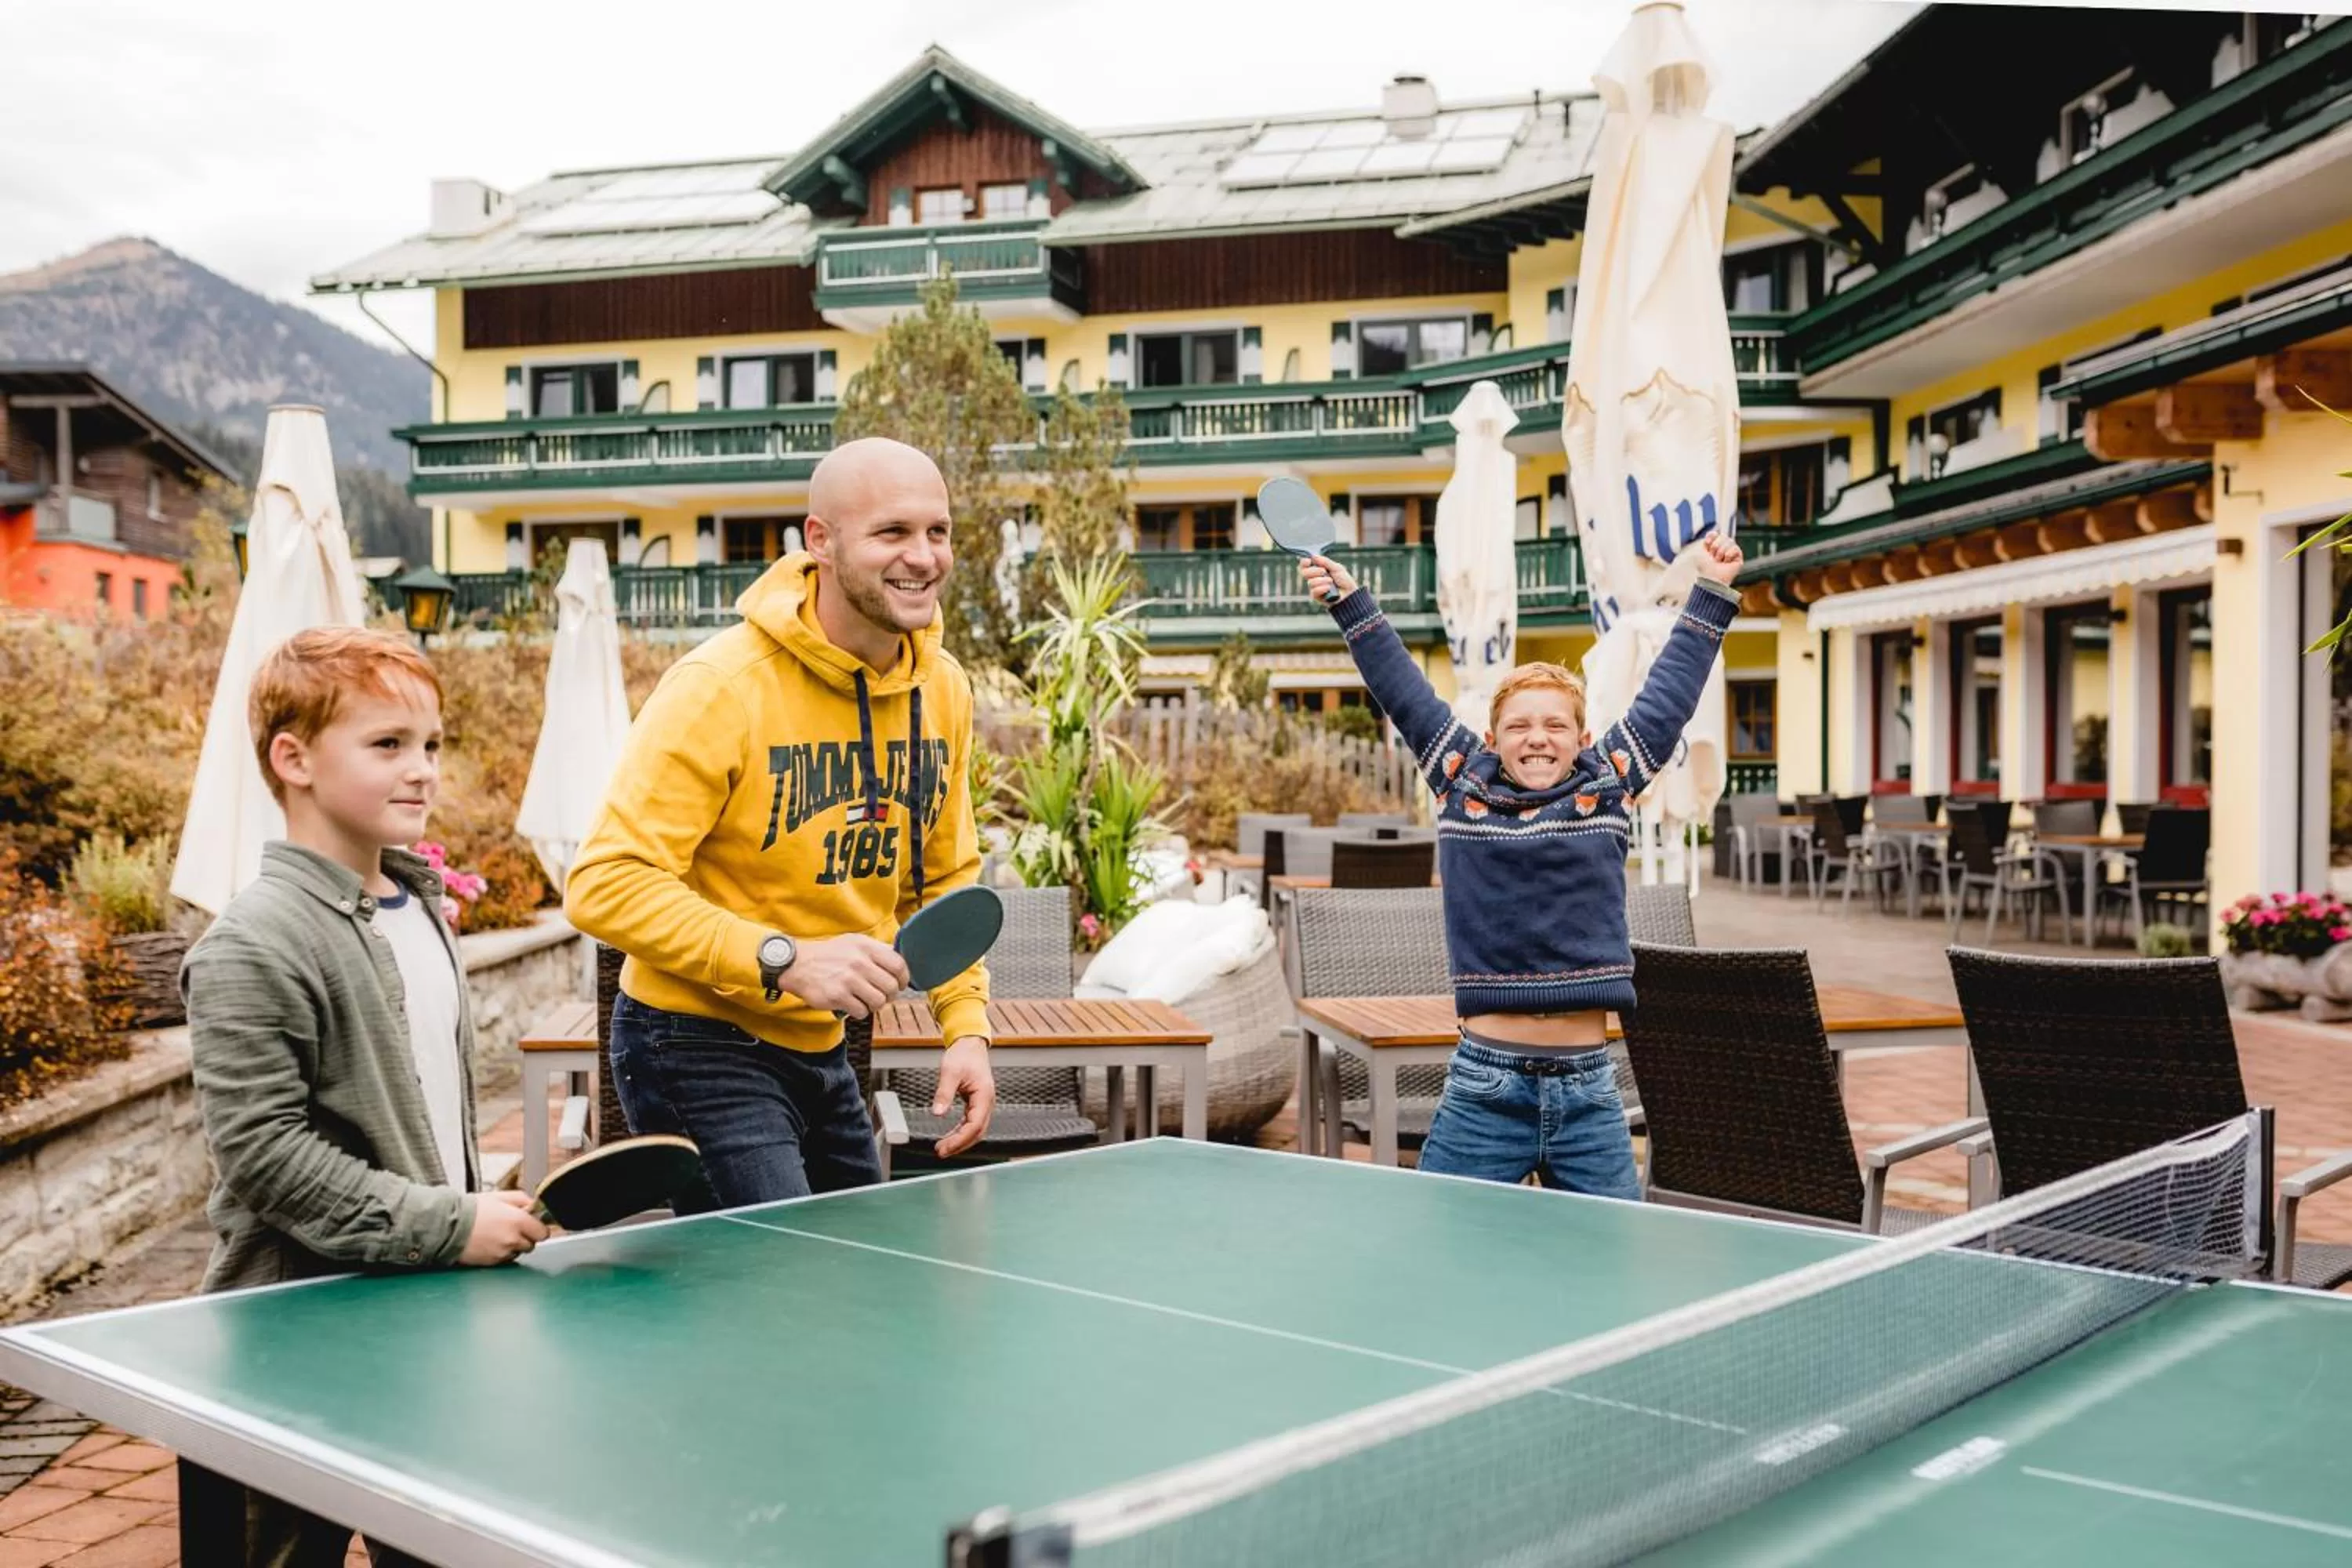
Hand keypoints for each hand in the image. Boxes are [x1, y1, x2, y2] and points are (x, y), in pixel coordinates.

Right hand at [458, 1190, 548, 1265]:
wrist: (449, 1226)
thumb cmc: (472, 1210)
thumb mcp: (499, 1196)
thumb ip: (522, 1199)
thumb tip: (534, 1205)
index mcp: (518, 1221)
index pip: (543, 1232)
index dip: (537, 1228)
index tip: (532, 1225)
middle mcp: (513, 1239)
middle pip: (532, 1244)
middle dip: (525, 1237)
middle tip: (512, 1228)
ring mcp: (503, 1253)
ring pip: (518, 1252)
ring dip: (513, 1246)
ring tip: (497, 1235)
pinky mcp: (493, 1262)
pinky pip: (505, 1259)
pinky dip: (501, 1253)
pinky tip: (490, 1243)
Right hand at [781, 934, 908, 1017]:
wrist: (797, 964)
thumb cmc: (828, 955)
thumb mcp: (853, 943)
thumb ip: (876, 951)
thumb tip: (900, 964)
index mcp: (866, 947)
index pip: (898, 965)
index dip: (904, 978)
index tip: (900, 984)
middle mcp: (859, 962)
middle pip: (891, 987)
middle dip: (889, 995)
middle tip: (881, 996)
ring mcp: (848, 979)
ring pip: (878, 1001)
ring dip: (874, 1005)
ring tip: (865, 1000)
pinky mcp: (838, 996)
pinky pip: (861, 1011)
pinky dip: (859, 1011)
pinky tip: (852, 1004)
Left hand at [930, 1036, 995, 1157]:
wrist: (970, 1044)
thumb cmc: (963, 1055)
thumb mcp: (950, 1072)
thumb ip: (944, 1093)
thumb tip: (937, 1113)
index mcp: (984, 1096)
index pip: (974, 1125)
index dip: (960, 1139)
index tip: (945, 1147)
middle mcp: (987, 1102)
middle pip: (976, 1132)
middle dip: (959, 1144)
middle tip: (940, 1151)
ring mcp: (983, 1103)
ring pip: (974, 1129)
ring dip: (960, 1140)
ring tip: (942, 1147)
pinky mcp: (977, 1103)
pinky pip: (970, 1122)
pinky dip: (960, 1131)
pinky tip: (949, 1136)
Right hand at [1301, 554, 1356, 603]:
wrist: (1349, 593)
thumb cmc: (1344, 580)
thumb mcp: (1336, 567)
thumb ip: (1325, 562)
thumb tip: (1313, 556)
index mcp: (1317, 569)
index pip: (1305, 565)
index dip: (1304, 562)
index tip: (1308, 561)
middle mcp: (1314, 578)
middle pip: (1304, 573)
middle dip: (1314, 571)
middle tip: (1324, 571)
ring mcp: (1314, 587)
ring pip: (1310, 582)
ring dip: (1321, 580)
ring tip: (1331, 581)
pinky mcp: (1316, 597)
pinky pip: (1314, 591)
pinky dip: (1322, 588)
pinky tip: (1329, 588)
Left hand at [1695, 532, 1743, 585]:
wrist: (1711, 577)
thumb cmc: (1704, 567)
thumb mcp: (1701, 551)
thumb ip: (1707, 540)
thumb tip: (1715, 532)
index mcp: (1714, 545)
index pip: (1715, 533)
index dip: (1711, 538)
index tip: (1707, 545)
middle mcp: (1723, 547)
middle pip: (1723, 535)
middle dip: (1715, 546)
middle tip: (1713, 557)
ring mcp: (1732, 552)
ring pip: (1730, 541)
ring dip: (1721, 552)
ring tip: (1719, 561)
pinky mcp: (1739, 558)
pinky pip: (1735, 548)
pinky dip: (1728, 555)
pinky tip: (1726, 562)